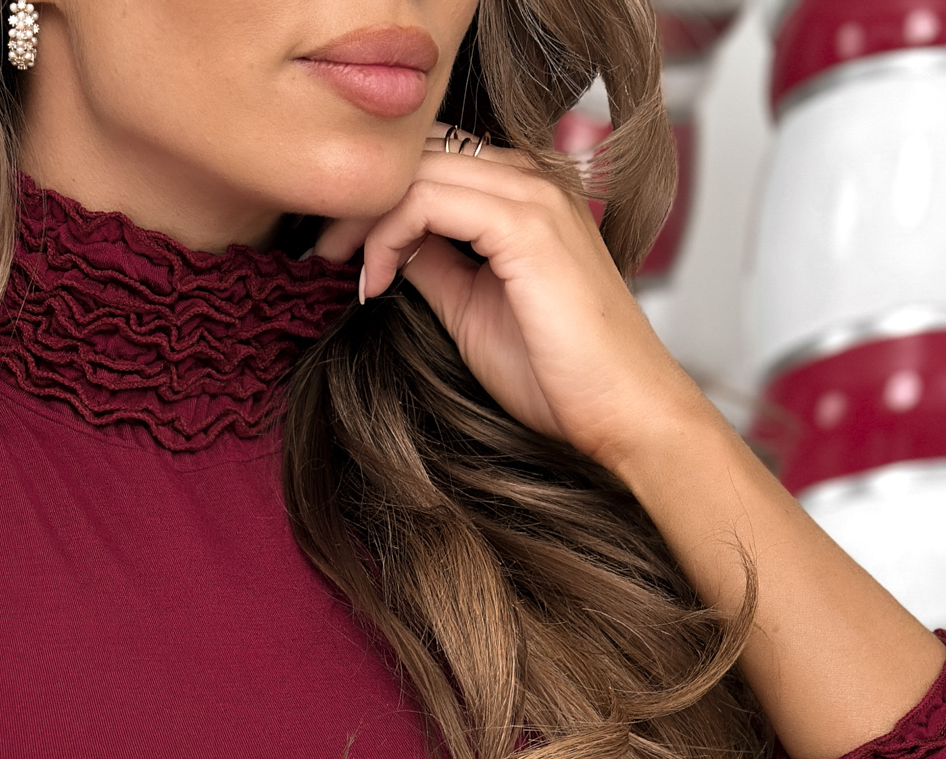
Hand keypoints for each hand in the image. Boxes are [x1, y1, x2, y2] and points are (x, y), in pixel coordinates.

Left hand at [317, 125, 945, 758]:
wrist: (621, 416)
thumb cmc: (559, 379)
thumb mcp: (472, 310)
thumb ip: (436, 267)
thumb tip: (390, 247)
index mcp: (528, 195)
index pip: (436, 165)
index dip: (379, 201)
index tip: (342, 256)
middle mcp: (536, 179)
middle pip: (423, 154)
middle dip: (363, 201)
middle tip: (324, 254)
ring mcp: (536, 195)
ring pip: (422, 169)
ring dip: (370, 217)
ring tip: (348, 271)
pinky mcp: (528, 224)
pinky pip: (433, 199)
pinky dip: (392, 234)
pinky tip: (378, 282)